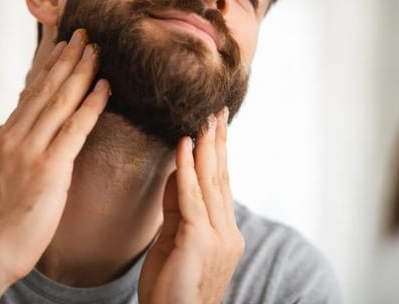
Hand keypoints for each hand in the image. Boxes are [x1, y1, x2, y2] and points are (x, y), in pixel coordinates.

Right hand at [0, 30, 108, 287]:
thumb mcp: (3, 175)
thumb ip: (17, 150)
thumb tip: (30, 135)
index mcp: (3, 138)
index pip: (30, 92)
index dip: (50, 66)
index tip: (64, 45)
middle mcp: (14, 138)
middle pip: (45, 89)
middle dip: (68, 59)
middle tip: (85, 33)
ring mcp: (29, 152)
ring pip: (60, 102)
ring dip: (81, 72)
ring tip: (97, 49)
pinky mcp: (47, 169)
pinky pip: (75, 129)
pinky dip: (91, 105)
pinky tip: (106, 87)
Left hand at [139, 108, 243, 303]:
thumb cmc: (171, 291)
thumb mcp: (173, 241)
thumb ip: (176, 208)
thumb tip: (176, 171)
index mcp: (224, 233)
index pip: (222, 185)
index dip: (219, 154)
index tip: (217, 126)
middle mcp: (227, 232)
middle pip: (222, 177)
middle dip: (219, 142)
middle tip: (218, 111)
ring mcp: (217, 236)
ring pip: (211, 182)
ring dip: (206, 147)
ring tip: (204, 120)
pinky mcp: (200, 240)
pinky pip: (192, 198)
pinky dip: (187, 169)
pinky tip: (184, 147)